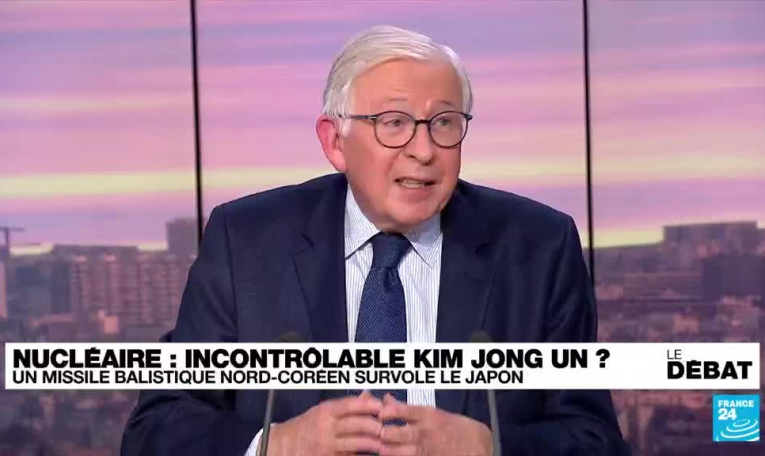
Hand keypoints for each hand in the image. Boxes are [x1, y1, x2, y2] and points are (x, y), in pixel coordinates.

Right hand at [265, 391, 382, 455]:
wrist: (285, 445)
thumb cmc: (307, 426)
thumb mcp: (323, 411)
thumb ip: (345, 406)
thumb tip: (368, 395)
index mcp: (326, 411)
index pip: (351, 405)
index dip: (369, 406)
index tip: (383, 407)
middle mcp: (327, 427)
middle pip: (358, 424)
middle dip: (376, 426)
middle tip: (388, 427)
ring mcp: (328, 445)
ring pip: (357, 443)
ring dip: (374, 443)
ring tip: (385, 443)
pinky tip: (373, 455)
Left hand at [378, 394, 492, 455]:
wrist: (476, 446)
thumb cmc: (452, 426)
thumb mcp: (432, 413)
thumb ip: (407, 409)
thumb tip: (386, 399)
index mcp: (427, 415)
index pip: (403, 411)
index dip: (387, 412)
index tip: (378, 413)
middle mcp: (424, 432)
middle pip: (395, 434)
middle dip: (381, 434)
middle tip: (373, 433)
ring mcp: (426, 450)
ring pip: (397, 452)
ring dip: (385, 450)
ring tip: (379, 448)